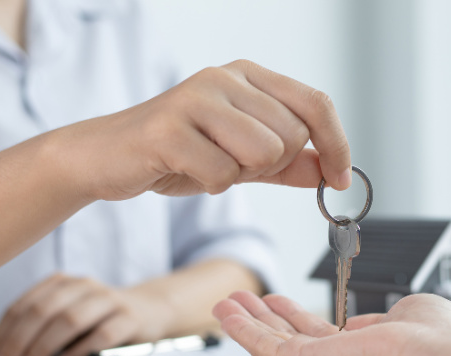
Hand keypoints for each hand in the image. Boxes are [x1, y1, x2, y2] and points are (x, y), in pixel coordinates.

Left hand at [0, 273, 175, 355]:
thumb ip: (43, 328)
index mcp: (63, 283)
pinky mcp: (130, 318)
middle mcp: (84, 286)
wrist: (150, 310)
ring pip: (71, 319)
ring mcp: (109, 300)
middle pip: (44, 310)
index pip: (23, 306)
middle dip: (19, 341)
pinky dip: (81, 349)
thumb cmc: (101, 318)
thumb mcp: (70, 314)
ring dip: (45, 346)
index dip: (2, 335)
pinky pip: (103, 333)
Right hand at [62, 59, 351, 200]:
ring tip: (209, 164)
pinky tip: (186, 170)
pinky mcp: (169, 129)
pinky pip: (224, 174)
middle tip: (234, 163)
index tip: (340, 179)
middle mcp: (225, 78)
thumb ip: (287, 164)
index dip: (336, 144)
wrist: (109, 157)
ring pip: (264, 153)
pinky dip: (211, 184)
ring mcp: (196, 99)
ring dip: (240, 174)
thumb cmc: (179, 153)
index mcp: (247, 76)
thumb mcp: (242, 158)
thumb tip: (330, 173)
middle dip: (271, 166)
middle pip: (291, 136)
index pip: (315, 103)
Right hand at [213, 291, 450, 355]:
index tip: (281, 306)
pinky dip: (242, 328)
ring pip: (273, 345)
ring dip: (247, 322)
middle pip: (290, 342)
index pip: (320, 341)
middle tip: (245, 302)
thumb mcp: (408, 314)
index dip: (296, 321)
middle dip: (266, 320)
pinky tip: (227, 312)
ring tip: (226, 303)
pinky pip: (264, 347)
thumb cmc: (437, 342)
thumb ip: (379, 318)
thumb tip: (360, 323)